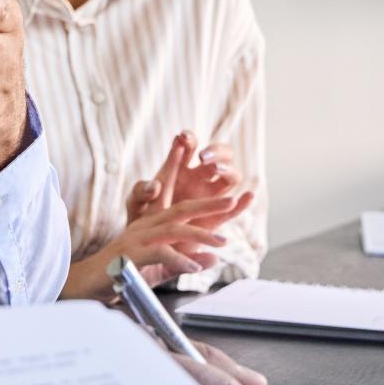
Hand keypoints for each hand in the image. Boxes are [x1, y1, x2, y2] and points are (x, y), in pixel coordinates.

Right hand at [59, 190, 255, 298]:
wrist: (85, 285)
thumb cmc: (119, 275)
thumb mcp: (159, 269)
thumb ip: (184, 263)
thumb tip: (213, 259)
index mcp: (152, 226)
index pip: (184, 210)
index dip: (208, 204)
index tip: (233, 199)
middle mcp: (145, 226)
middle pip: (181, 210)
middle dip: (209, 204)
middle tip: (233, 201)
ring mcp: (136, 239)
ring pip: (173, 229)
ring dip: (199, 234)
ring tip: (221, 241)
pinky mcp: (130, 255)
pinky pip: (159, 253)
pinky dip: (178, 259)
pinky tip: (194, 266)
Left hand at [126, 133, 242, 221]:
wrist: (148, 246)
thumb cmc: (142, 219)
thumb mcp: (135, 204)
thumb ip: (139, 193)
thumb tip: (154, 186)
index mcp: (178, 169)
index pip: (189, 146)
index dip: (189, 139)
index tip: (182, 138)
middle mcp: (199, 179)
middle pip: (219, 156)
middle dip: (216, 151)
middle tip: (203, 156)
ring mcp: (210, 197)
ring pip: (230, 177)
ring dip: (228, 170)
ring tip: (216, 170)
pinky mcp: (215, 219)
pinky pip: (233, 209)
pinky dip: (243, 202)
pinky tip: (248, 196)